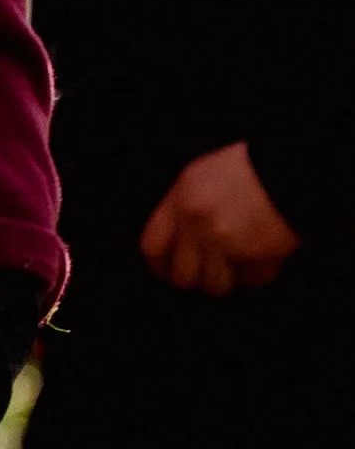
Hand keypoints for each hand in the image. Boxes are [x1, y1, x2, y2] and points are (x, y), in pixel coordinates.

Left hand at [140, 143, 300, 295]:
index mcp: (182, 196)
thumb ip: (189, 205)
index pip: (152, 246)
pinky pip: (250, 279)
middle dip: (199, 278)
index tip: (170, 272)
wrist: (295, 164)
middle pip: (182, 275)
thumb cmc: (256, 167)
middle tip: (216, 270)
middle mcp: (195, 219)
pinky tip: (266, 257)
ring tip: (244, 261)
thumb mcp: (208, 174)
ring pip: (214, 284)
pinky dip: (259, 273)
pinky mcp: (250, 252)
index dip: (161, 266)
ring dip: (231, 278)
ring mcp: (221, 238)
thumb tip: (181, 242)